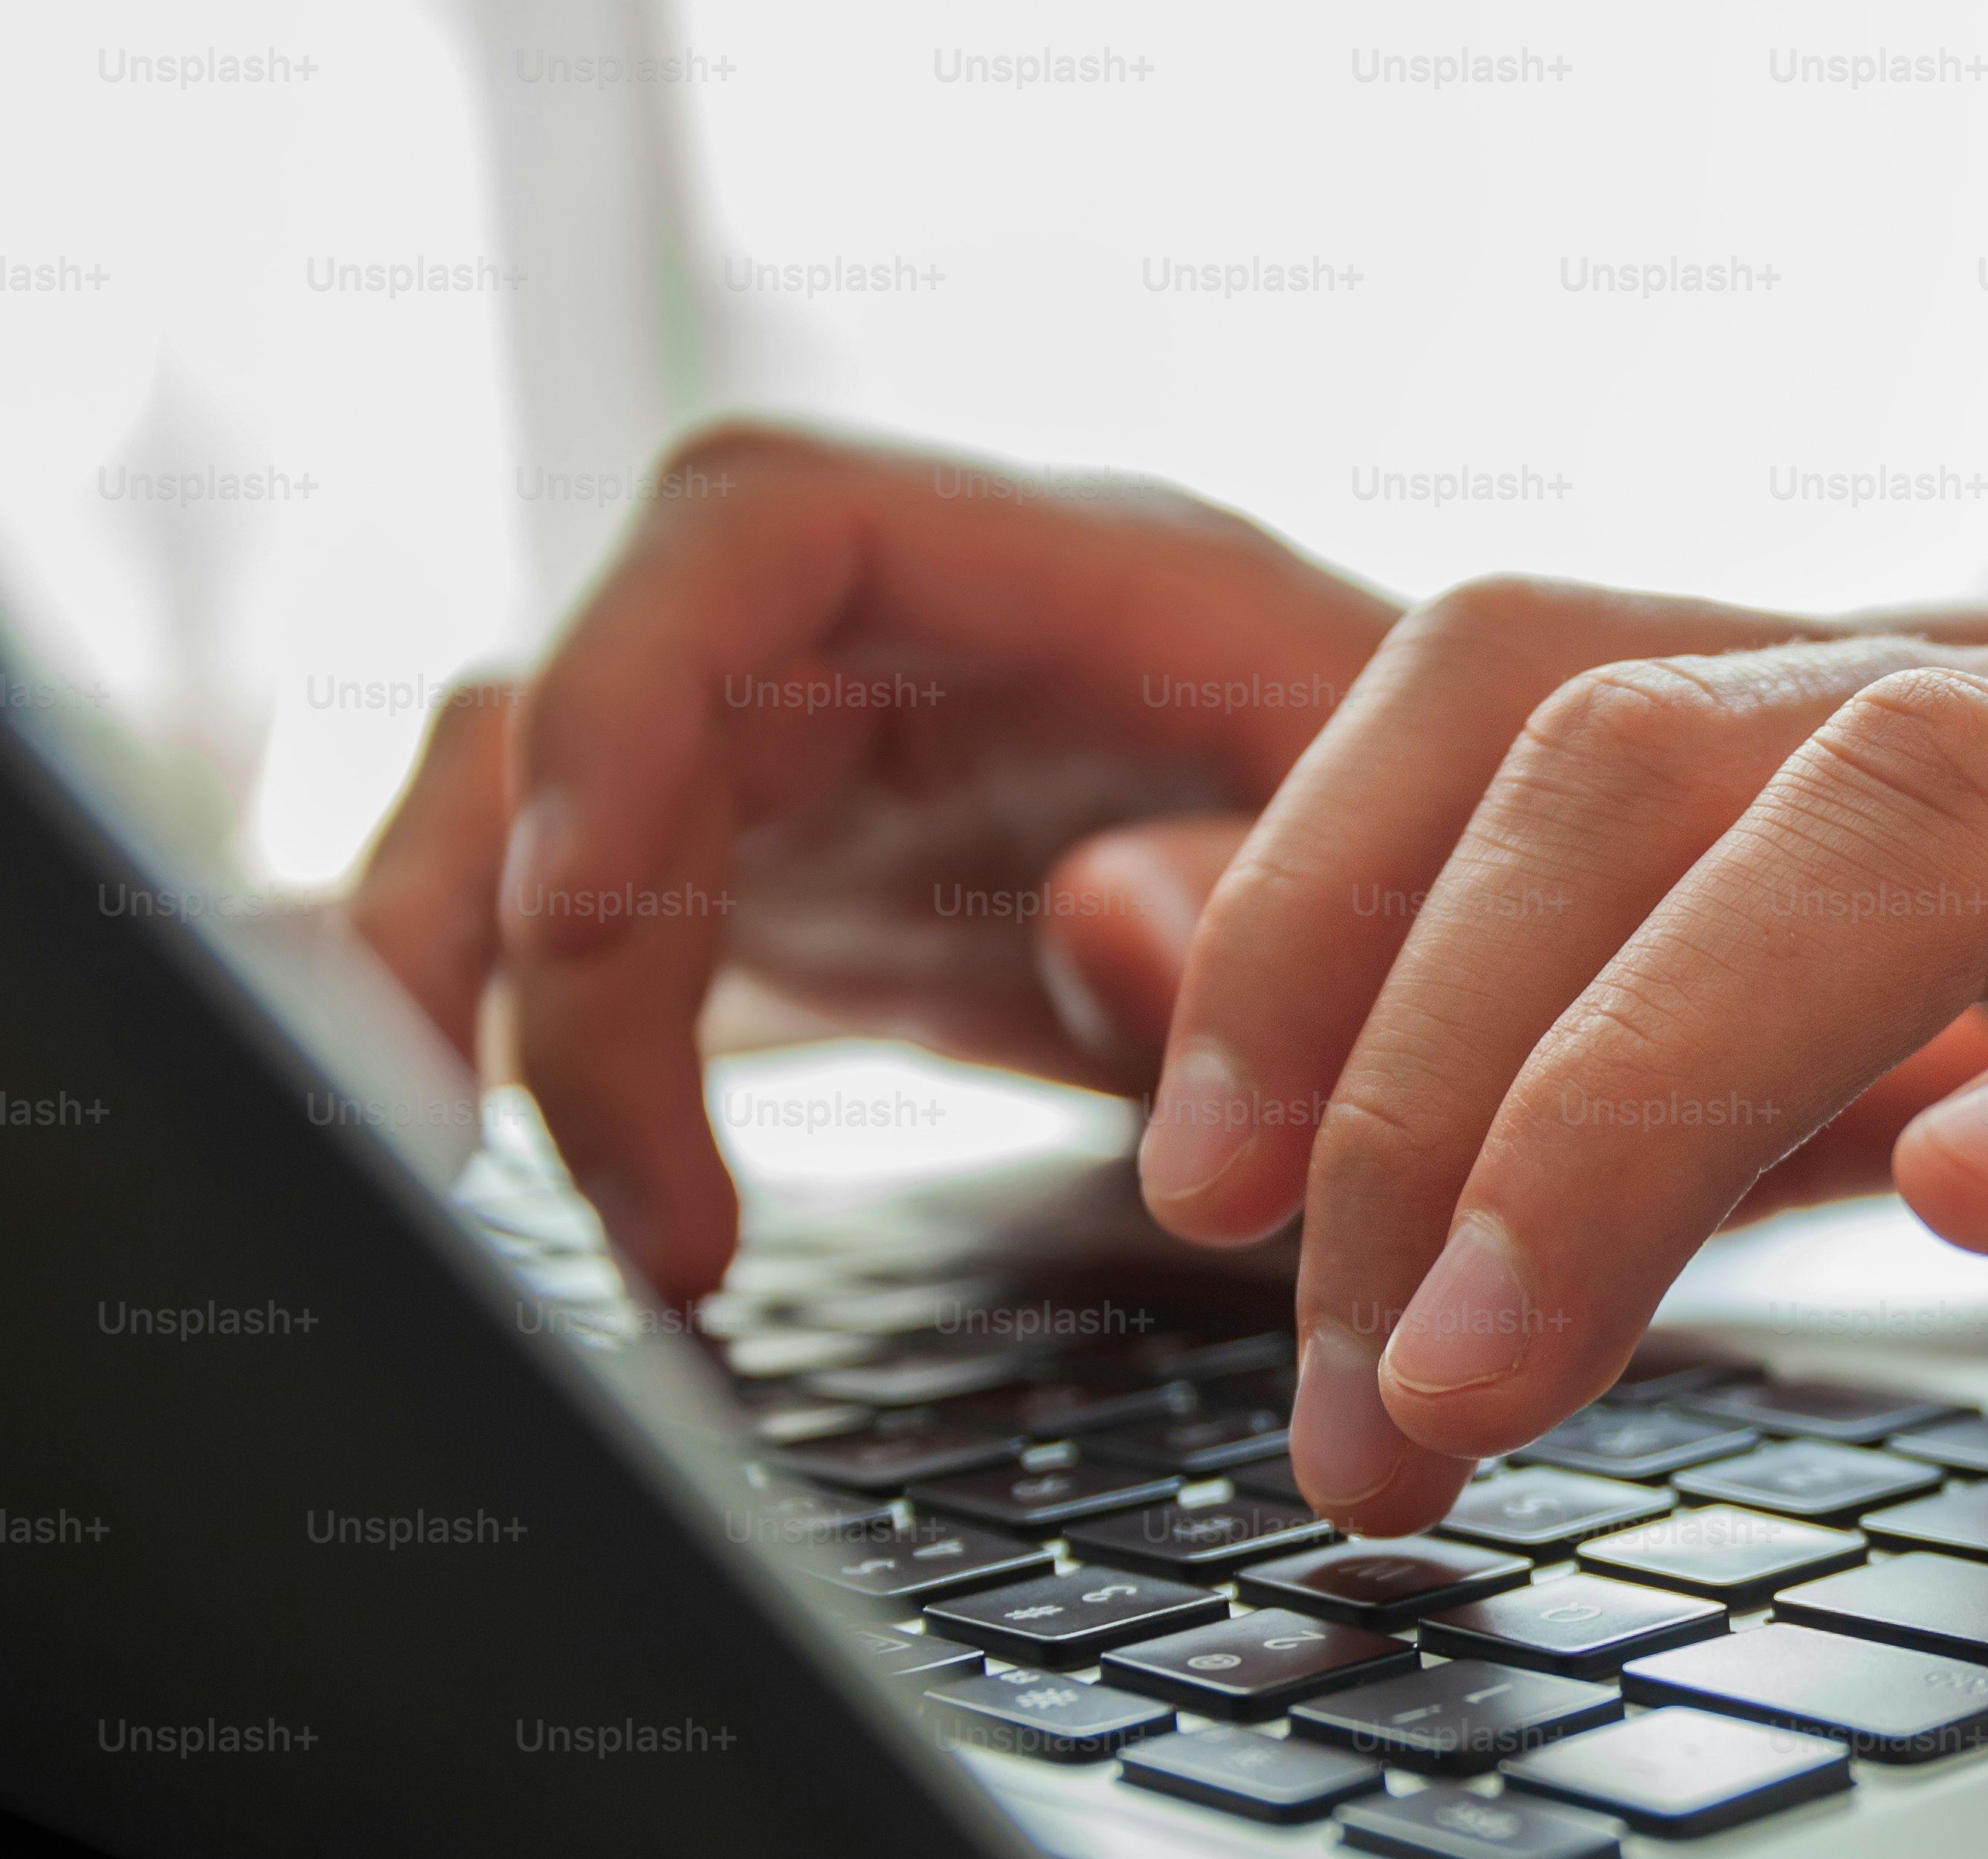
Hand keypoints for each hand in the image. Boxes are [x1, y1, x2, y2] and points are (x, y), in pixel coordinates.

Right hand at [343, 424, 1400, 1300]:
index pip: (763, 529)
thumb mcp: (1443, 877)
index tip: (578, 910)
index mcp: (1074, 580)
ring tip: (461, 1176)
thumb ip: (1286, 896)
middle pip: (593, 685)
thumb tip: (1098, 916)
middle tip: (458, 1123)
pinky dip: (561, 1063)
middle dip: (487, 890)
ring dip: (473, 985)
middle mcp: (920, 652)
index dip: (629, 693)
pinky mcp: (815, 904)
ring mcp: (846, 774)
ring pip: (554, 813)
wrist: (1524, 937)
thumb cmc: (1497, 866)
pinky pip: (617, 947)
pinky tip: (560, 1196)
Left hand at [1151, 583, 1987, 1538]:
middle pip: (1651, 758)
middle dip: (1408, 1079)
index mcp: (1970, 732)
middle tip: (1335, 1395)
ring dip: (1646, 1098)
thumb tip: (1243, 971)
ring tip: (1507, 1359)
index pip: (1530, 696)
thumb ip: (1685, 1002)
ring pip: (1923, 816)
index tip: (1189, 1193)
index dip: (1304, 910)